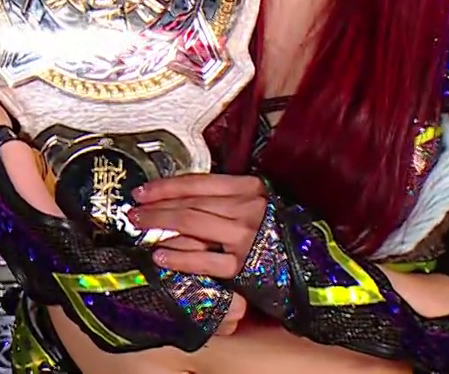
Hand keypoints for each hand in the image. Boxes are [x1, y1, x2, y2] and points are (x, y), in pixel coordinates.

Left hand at [130, 173, 269, 278]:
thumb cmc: (281, 233)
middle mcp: (247, 208)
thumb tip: (184, 198)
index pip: (198, 182)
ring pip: (192, 224)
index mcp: (250, 188)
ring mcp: (245, 237)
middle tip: (133, 211)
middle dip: (156, 206)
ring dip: (160, 224)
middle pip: (190, 202)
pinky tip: (160, 256)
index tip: (143, 190)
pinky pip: (203, 259)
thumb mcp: (258, 205)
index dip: (166, 185)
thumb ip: (227, 199)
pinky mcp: (244, 266)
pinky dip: (178, 257)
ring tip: (140, 227)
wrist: (314, 267)